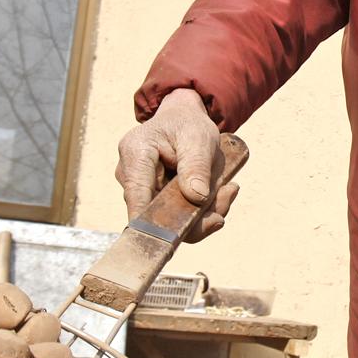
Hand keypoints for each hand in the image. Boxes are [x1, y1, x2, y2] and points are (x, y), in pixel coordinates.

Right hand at [114, 89, 239, 240]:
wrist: (183, 121)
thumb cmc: (187, 125)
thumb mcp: (198, 138)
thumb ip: (196, 166)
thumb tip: (196, 198)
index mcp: (135, 153)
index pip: (137, 195)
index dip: (151, 222)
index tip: (173, 237)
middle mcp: (130, 175)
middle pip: (156, 214)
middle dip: (196, 215)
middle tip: (228, 193)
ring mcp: (141, 191)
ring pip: (171, 220)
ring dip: (204, 212)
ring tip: (228, 189)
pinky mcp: (155, 201)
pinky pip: (178, 217)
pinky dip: (202, 210)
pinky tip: (221, 192)